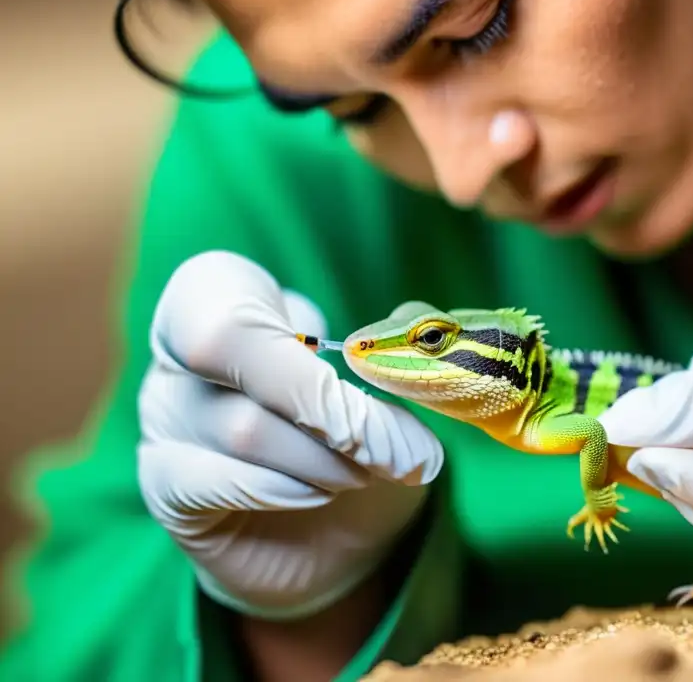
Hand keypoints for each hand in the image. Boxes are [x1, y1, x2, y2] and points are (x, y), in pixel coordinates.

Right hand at [137, 251, 443, 619]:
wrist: (342, 530)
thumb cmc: (364, 433)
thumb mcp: (395, 376)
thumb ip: (405, 341)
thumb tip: (405, 335)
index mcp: (227, 301)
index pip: (219, 283)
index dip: (294, 322)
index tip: (364, 362)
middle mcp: (181, 354)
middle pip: (219, 344)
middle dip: (322, 396)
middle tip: (393, 440)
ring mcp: (167, 420)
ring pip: (242, 426)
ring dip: (327, 456)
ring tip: (373, 469)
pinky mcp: (166, 488)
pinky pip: (207, 482)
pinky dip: (282, 489)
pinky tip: (317, 495)